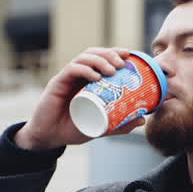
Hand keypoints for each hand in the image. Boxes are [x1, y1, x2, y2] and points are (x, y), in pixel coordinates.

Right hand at [14, 47, 146, 150]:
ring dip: (100, 60)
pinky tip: (95, 76)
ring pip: (83, 58)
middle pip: (94, 54)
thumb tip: (142, 120)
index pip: (102, 59)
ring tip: (113, 70)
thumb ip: (121, 124)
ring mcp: (67, 78)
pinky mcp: (57, 83)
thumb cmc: (73, 129)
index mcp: (88, 80)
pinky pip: (71, 70)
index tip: (130, 55)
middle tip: (123, 63)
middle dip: (110, 54)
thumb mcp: (102, 127)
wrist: (50, 137)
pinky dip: (84, 69)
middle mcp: (78, 75)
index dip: (116, 53)